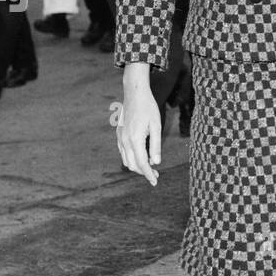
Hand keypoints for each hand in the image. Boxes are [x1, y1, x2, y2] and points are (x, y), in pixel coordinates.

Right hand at [117, 67, 159, 184]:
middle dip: (144, 172)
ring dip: (137, 166)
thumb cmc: (148, 108)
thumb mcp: (156, 126)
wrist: (134, 94)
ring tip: (150, 167)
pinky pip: (123, 152)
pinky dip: (131, 159)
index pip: (142, 164)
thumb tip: (156, 163)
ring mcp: (120, 138)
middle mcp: (125, 141)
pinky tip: (141, 157)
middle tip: (156, 174)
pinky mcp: (119, 135)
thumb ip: (156, 145)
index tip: (155, 181)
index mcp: (135, 140)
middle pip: (133, 165)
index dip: (149, 175)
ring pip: (126, 160)